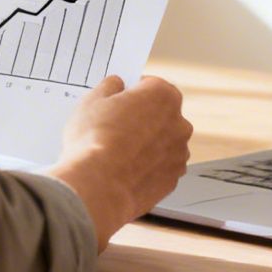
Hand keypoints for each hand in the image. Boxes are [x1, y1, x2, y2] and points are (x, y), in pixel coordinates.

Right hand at [45, 75, 191, 249]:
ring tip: (118, 154)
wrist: (98, 186)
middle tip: (115, 129)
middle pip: (160, 115)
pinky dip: (147, 169)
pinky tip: (125, 171)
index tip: (119, 102)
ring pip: (162, 143)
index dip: (132, 93)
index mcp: (163, 95)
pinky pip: (160, 168)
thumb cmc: (95, 141)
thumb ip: (110, 86)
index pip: (151, 85)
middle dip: (142, 119)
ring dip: (147, 145)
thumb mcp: (92, 100)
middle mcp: (179, 122)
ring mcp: (179, 153)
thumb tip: (115, 85)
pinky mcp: (173, 180)